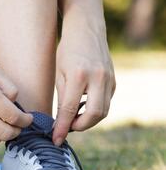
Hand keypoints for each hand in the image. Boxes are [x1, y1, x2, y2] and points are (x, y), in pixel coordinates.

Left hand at [53, 21, 115, 145]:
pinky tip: (82, 108)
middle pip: (94, 115)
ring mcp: (109, 79)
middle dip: (79, 127)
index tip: (56, 139)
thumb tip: (60, 122)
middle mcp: (98, 78)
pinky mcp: (114, 80)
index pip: (69, 110)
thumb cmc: (67, 51)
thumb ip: (62, 98)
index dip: (63, 128)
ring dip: (88, 120)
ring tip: (73, 119)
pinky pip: (106, 102)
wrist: (86, 30)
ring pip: (103, 111)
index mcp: (78, 76)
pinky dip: (94, 110)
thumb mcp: (58, 74)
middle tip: (67, 128)